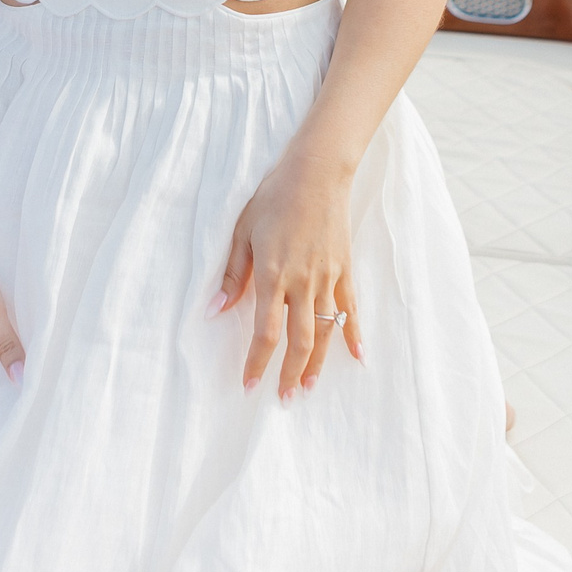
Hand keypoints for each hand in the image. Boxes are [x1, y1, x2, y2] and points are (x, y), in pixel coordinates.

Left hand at [215, 153, 361, 400]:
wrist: (315, 172)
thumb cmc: (273, 198)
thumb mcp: (243, 231)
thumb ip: (232, 273)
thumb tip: (214, 309)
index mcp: (272, 274)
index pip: (265, 331)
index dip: (257, 361)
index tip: (249, 385)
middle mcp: (302, 281)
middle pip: (299, 341)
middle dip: (289, 373)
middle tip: (283, 398)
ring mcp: (327, 277)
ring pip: (325, 331)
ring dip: (317, 363)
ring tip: (309, 388)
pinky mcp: (345, 269)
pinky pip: (351, 309)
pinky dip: (354, 334)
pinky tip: (357, 357)